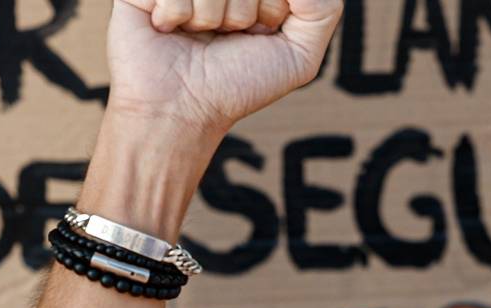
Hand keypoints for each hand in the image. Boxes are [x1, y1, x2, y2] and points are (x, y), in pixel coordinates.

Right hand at [107, 0, 343, 136]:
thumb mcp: (299, 56)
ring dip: (208, 17)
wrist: (179, 114)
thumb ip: (322, 8)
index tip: (258, 33)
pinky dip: (176, 15)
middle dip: (242, 12)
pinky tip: (168, 30)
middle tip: (225, 37)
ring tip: (196, 36)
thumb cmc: (236, 87)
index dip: (272, 8)